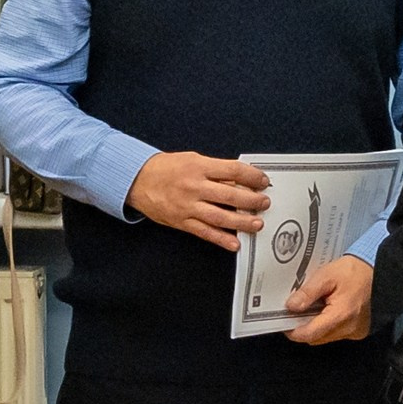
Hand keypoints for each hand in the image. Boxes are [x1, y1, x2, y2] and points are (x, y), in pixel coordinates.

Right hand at [127, 151, 268, 253]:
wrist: (138, 180)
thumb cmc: (166, 168)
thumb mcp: (193, 159)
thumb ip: (215, 170)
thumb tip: (241, 179)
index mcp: (199, 167)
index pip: (233, 171)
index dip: (252, 176)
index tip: (263, 181)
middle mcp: (194, 187)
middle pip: (231, 195)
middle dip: (252, 201)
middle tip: (264, 203)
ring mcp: (188, 206)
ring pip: (220, 217)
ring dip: (242, 222)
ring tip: (257, 224)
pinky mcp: (182, 221)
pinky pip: (204, 232)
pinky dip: (221, 239)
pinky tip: (234, 243)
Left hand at [285, 254, 373, 344]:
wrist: (383, 272)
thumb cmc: (357, 271)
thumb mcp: (327, 275)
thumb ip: (307, 292)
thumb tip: (291, 306)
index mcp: (340, 315)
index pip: (309, 334)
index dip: (293, 331)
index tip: (284, 321)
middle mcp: (349, 328)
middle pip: (316, 338)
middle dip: (303, 328)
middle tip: (297, 312)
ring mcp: (356, 332)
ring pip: (326, 337)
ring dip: (317, 327)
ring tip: (314, 308)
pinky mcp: (360, 331)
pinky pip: (338, 334)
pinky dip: (329, 325)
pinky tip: (329, 310)